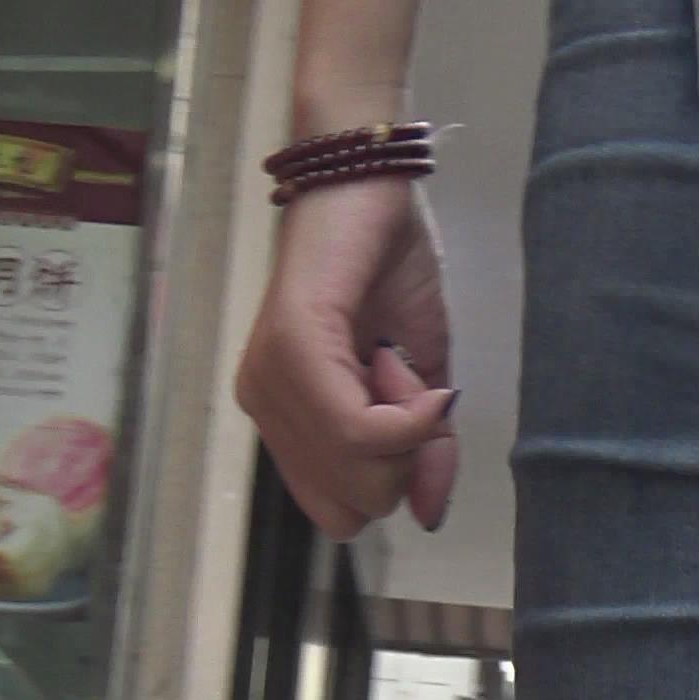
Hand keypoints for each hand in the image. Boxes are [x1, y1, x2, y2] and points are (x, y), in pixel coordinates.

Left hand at [234, 174, 457, 538]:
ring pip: (356, 474)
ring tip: (394, 356)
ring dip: (405, 426)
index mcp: (290, 420)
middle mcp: (267, 409)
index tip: (411, 412)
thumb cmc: (390, 270)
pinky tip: (406, 363)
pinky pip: (354, 431)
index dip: (392, 481)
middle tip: (402, 380)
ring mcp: (270, 383)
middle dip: (401, 459)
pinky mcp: (290, 352)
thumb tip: (431, 516)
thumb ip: (424, 452)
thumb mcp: (424, 380)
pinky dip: (405, 414)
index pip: (339, 513)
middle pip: (351, 507)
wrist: (368, 183)